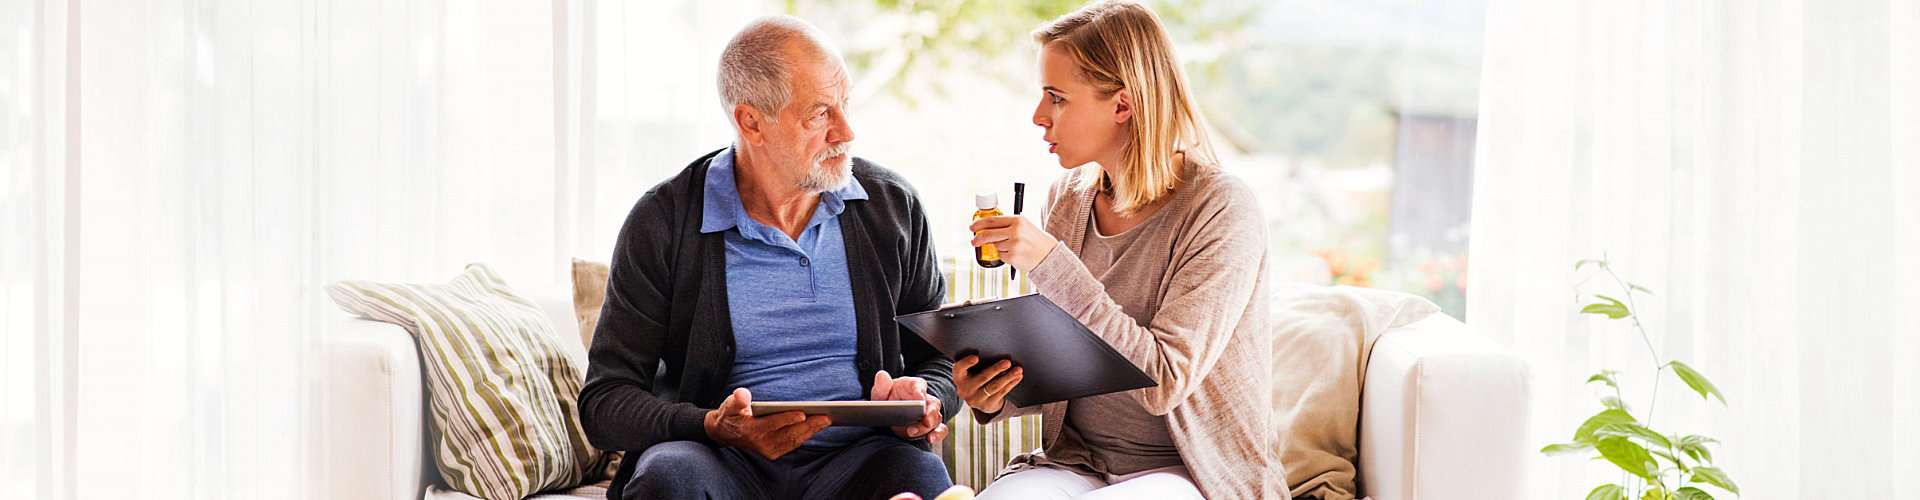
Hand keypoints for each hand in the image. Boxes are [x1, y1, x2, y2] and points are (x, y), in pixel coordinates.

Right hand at [703, 388, 831, 459]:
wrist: (725, 434)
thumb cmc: (731, 414)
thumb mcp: (729, 405)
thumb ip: (737, 400)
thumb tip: (742, 394)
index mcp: (750, 430)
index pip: (772, 424)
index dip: (788, 418)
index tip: (803, 413)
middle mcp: (761, 443)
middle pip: (789, 434)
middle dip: (809, 426)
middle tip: (826, 417)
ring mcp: (768, 449)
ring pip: (794, 440)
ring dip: (811, 431)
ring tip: (826, 420)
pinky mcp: (774, 451)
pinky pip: (793, 443)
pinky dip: (806, 435)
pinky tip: (818, 425)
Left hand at [871, 372, 948, 442]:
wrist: (889, 413)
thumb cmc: (887, 398)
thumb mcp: (881, 391)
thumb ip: (882, 385)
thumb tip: (882, 375)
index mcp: (914, 386)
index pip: (920, 385)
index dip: (920, 391)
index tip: (919, 398)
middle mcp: (925, 399)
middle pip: (932, 405)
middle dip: (929, 414)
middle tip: (925, 421)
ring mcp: (929, 414)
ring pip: (936, 419)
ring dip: (927, 427)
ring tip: (913, 432)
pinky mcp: (929, 427)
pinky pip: (939, 430)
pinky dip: (937, 435)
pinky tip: (929, 439)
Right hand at [952, 355, 1022, 413]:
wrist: (977, 399)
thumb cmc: (974, 377)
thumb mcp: (970, 370)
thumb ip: (975, 362)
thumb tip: (994, 348)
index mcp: (959, 377)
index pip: (959, 368)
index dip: (966, 363)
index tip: (976, 358)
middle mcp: (965, 390)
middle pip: (982, 378)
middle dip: (996, 369)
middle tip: (1007, 362)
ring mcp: (976, 399)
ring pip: (994, 386)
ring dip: (1008, 377)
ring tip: (1017, 370)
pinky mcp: (987, 405)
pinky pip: (1001, 392)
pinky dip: (1011, 383)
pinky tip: (1018, 377)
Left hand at [969, 215, 1057, 270]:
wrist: (1049, 255)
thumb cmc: (1035, 240)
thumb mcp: (1024, 226)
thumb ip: (1007, 225)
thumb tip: (985, 228)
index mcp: (1017, 220)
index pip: (992, 220)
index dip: (979, 224)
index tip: (972, 227)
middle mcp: (1015, 231)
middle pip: (988, 234)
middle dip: (978, 239)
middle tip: (974, 241)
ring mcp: (1014, 244)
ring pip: (995, 246)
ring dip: (998, 248)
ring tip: (1012, 247)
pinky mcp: (1013, 257)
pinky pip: (1000, 256)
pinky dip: (1004, 256)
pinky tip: (1015, 254)